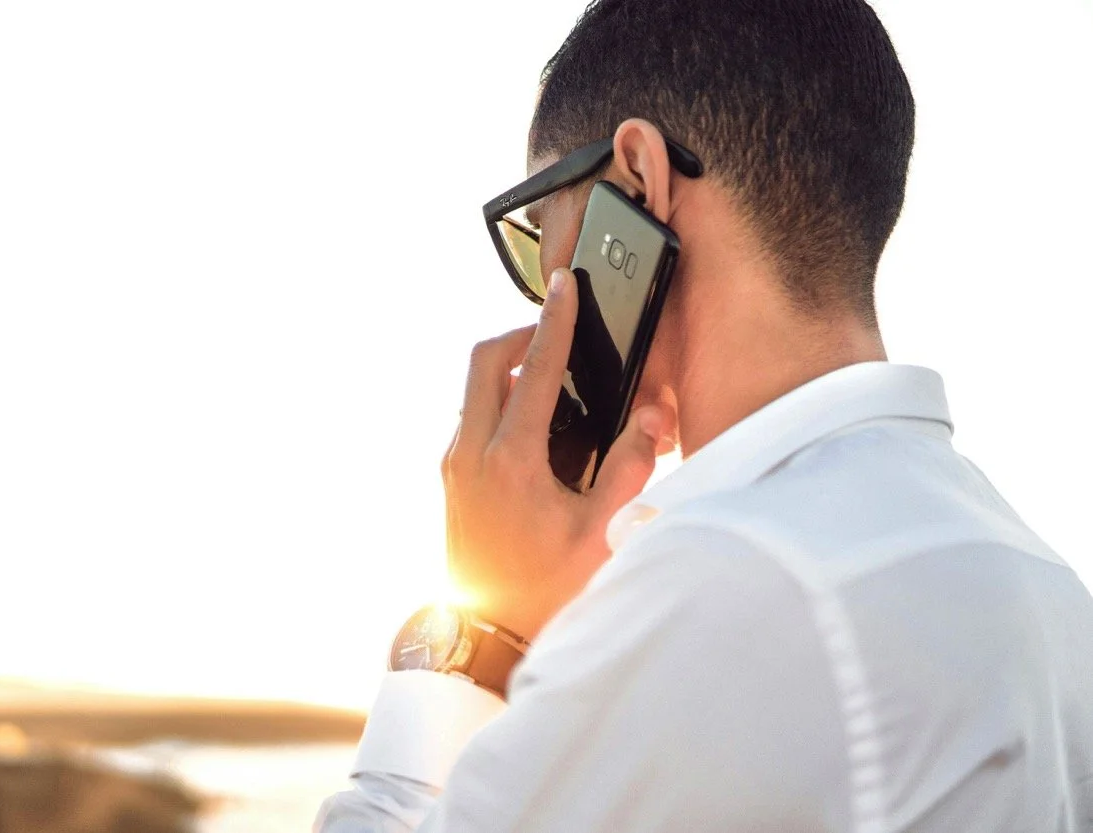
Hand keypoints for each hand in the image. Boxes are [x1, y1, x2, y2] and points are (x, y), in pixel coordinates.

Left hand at [442, 268, 673, 643]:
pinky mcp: (450, 478)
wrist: (488, 634)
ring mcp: (454, 465)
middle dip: (519, 335)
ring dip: (507, 368)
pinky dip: (498, 399)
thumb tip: (649, 415)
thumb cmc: (544, 588)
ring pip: (473, 387)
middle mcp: (470, 454)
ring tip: (551, 378)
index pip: (534, 369)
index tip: (565, 286)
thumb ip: (632, 467)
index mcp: (510, 460)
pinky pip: (471, 416)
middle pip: (484, 360)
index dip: (555, 321)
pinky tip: (534, 423)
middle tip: (555, 334)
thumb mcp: (602, 531)